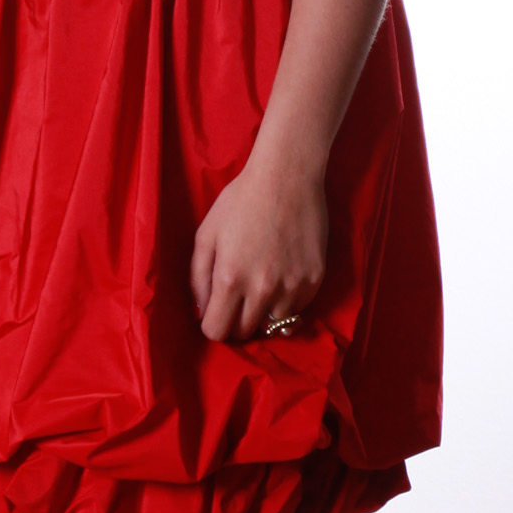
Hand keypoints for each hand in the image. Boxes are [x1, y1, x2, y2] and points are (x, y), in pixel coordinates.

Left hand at [191, 155, 326, 342]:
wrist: (287, 178)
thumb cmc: (241, 202)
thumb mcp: (206, 234)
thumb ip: (197, 277)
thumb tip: (200, 311)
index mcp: (230, 279)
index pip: (217, 331)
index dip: (212, 325)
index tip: (215, 312)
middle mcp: (262, 290)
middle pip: (244, 333)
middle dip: (235, 322)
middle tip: (236, 301)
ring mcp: (292, 287)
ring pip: (273, 326)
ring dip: (262, 315)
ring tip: (260, 290)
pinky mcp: (314, 280)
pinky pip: (297, 311)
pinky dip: (286, 304)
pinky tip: (280, 280)